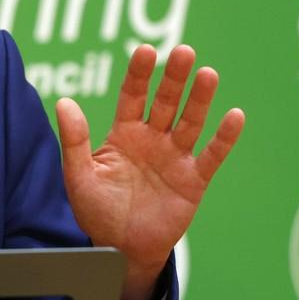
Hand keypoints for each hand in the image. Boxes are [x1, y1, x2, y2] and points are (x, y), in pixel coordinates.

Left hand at [55, 45, 243, 299]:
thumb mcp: (78, 175)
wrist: (120, 249)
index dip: (140, 74)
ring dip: (200, 99)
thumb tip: (64, 102)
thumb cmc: (96, 211)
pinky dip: (224, 138)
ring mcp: (175, 157)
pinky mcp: (193, 180)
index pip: (133, 95)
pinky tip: (234, 115)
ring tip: (208, 73)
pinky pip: (211, 156)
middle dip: (174, 77)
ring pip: (190, 121)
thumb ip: (75, 140)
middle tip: (183, 51)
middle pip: (165, 101)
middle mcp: (152, 139)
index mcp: (124, 133)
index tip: (145, 50)